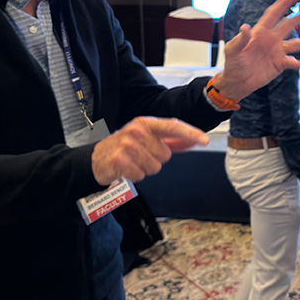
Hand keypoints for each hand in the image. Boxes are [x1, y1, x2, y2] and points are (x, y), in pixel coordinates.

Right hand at [91, 117, 208, 184]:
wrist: (95, 159)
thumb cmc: (124, 147)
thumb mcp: (146, 138)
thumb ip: (171, 140)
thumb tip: (194, 140)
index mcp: (144, 123)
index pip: (172, 126)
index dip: (190, 133)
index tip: (204, 140)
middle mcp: (136, 131)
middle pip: (165, 155)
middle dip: (155, 159)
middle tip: (140, 156)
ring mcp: (126, 145)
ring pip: (154, 167)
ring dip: (145, 169)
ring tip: (132, 162)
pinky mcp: (119, 161)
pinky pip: (141, 175)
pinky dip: (135, 176)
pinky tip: (126, 169)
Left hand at [211, 0, 299, 101]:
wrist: (237, 82)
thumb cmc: (233, 63)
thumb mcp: (233, 50)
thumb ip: (240, 39)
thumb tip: (245, 27)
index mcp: (260, 32)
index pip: (273, 14)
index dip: (283, 3)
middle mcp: (271, 39)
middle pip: (288, 25)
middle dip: (299, 16)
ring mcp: (276, 51)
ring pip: (294, 44)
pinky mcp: (279, 64)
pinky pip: (290, 61)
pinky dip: (294, 62)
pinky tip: (297, 63)